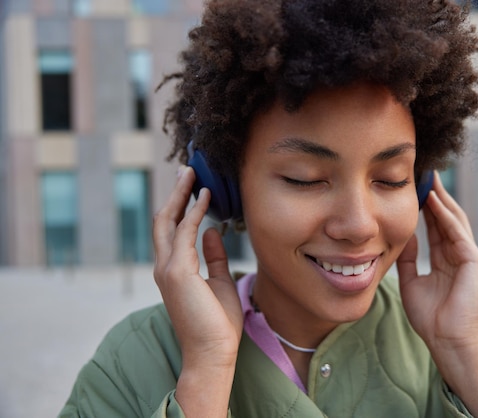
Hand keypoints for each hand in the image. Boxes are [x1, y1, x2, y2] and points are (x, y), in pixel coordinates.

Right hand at [152, 166, 242, 415]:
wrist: (213, 351)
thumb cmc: (217, 322)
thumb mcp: (219, 281)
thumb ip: (213, 257)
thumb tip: (211, 232)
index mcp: (173, 270)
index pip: (172, 230)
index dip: (180, 206)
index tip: (192, 186)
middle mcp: (165, 266)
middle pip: (164, 220)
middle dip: (175, 194)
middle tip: (187, 171)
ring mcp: (167, 269)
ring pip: (168, 221)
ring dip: (181, 196)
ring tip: (193, 175)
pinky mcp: (177, 272)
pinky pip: (184, 233)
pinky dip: (193, 212)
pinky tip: (205, 198)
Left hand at [397, 171, 477, 348]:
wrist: (447, 341)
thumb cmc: (430, 318)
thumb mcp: (411, 282)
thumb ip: (408, 259)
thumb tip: (402, 237)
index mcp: (446, 258)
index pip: (435, 225)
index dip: (424, 206)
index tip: (412, 187)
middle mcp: (458, 253)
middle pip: (446, 217)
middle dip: (435, 195)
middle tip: (423, 173)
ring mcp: (468, 256)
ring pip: (454, 220)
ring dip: (441, 199)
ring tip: (429, 179)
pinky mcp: (473, 262)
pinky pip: (457, 234)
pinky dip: (445, 217)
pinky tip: (434, 202)